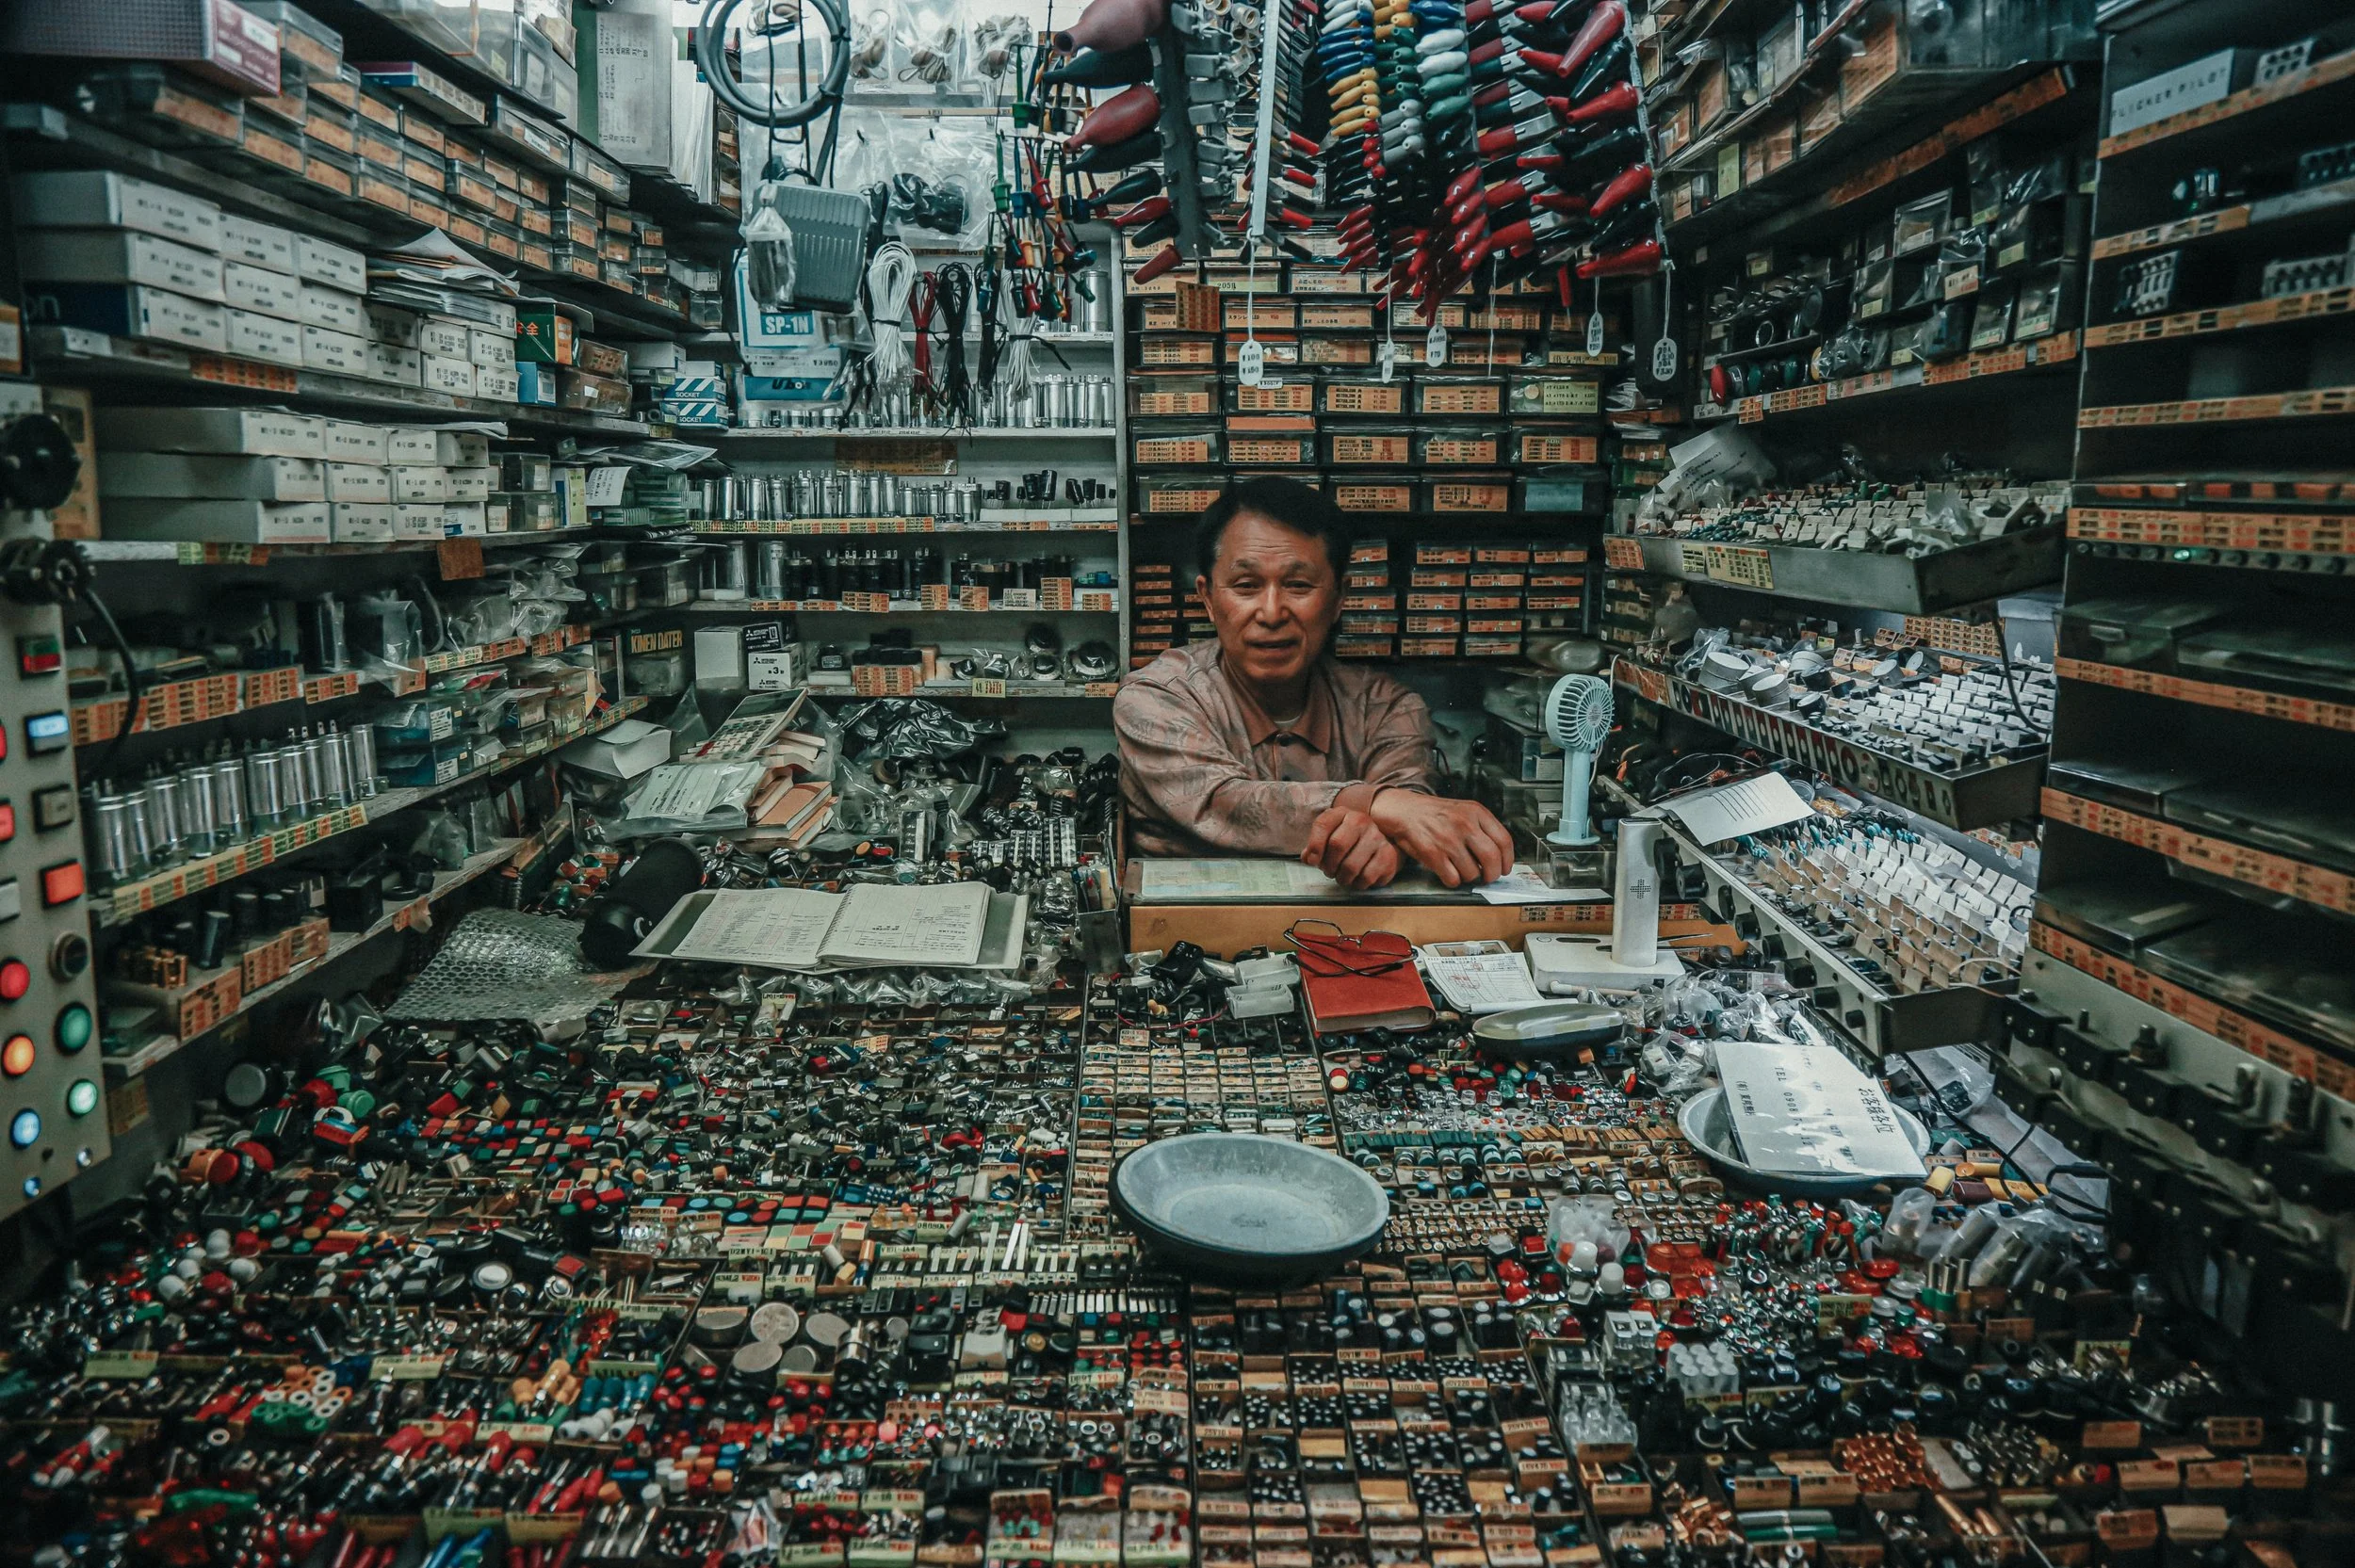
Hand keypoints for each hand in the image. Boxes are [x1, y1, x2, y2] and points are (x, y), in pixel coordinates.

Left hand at [1303, 806, 1402, 890]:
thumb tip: (1307, 858)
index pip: (1323, 824)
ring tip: (1342, 877)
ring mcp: (1376, 836)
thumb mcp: (1329, 837)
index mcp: (1342, 813)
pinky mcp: (1388, 854)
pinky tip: (1357, 880)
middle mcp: (1360, 821)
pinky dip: (1357, 884)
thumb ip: (1314, 847)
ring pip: (1351, 866)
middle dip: (1328, 865)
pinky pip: (1367, 877)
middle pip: (1337, 845)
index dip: (1314, 846)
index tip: (1312, 861)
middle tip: (1329, 872)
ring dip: (1342, 878)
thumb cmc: (1348, 842)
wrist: (1379, 843)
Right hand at [1369, 791, 1514, 887]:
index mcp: (1476, 812)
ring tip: (1463, 872)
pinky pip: (1453, 878)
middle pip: (1492, 859)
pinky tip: (1450, 873)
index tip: (1505, 868)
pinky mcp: (1433, 853)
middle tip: (1488, 877)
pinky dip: (1453, 881)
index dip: (1508, 860)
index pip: (1504, 840)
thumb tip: (1498, 856)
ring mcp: (1448, 839)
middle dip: (1492, 874)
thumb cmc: (1434, 813)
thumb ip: (1482, 828)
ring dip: (1470, 878)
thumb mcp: (1463, 810)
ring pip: (1472, 872)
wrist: (1404, 810)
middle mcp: (1464, 824)